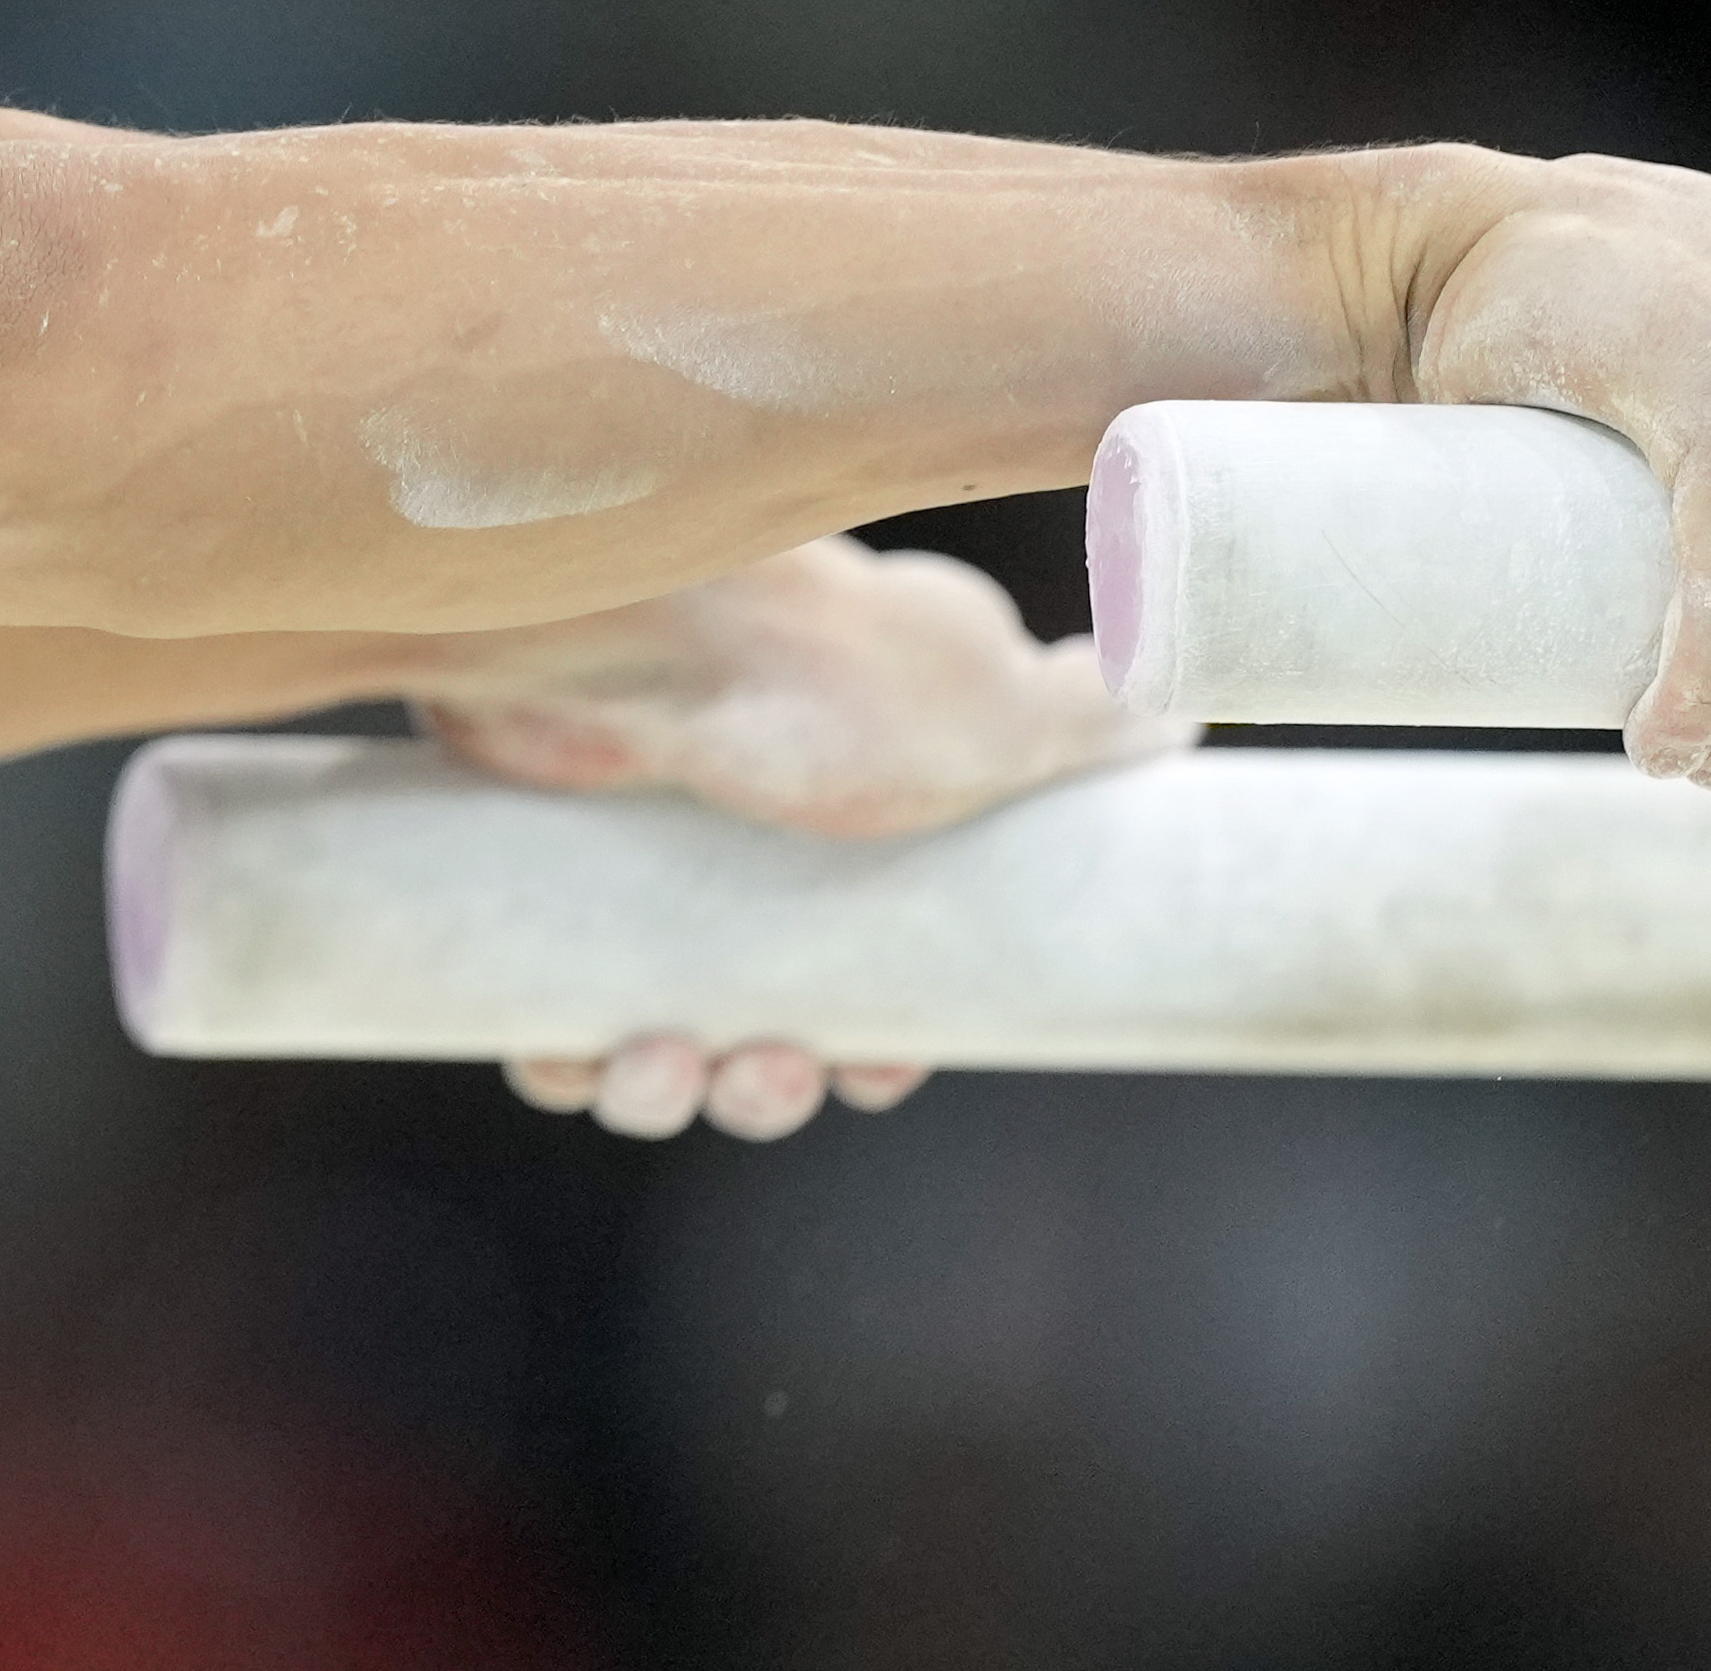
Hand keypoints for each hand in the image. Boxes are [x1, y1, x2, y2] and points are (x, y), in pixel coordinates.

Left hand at [414, 538, 1176, 1142]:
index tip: (876, 1064)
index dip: (880, 1044)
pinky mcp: (526, 858)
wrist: (629, 621)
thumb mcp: (993, 708)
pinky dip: (560, 1052)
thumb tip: (1185, 715)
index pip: (874, 969)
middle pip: (760, 1015)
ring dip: (662, 1088)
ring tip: (663, 1067)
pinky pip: (533, 1003)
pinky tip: (572, 1052)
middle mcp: (732, 833)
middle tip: (767, 1076)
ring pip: (647, 1027)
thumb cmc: (818, 674)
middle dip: (772, 1084)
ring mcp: (623, 847)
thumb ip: (1091, 722)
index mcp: (846, 810)